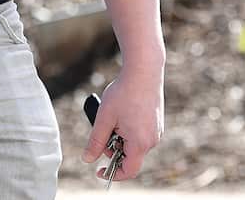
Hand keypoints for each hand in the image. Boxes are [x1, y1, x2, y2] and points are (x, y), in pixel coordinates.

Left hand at [83, 65, 163, 181]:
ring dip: (120, 138)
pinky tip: (123, 112)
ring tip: (113, 117)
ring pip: (134, 144)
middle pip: (130, 157)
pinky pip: (141, 135)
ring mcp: (156, 131)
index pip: (128, 171)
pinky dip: (129, 131)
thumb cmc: (123, 93)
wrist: (144, 70)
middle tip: (104, 130)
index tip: (99, 170)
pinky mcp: (157, 122)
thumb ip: (95, 141)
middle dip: (113, 149)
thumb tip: (87, 159)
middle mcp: (152, 140)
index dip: (113, 174)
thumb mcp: (104, 118)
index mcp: (140, 143)